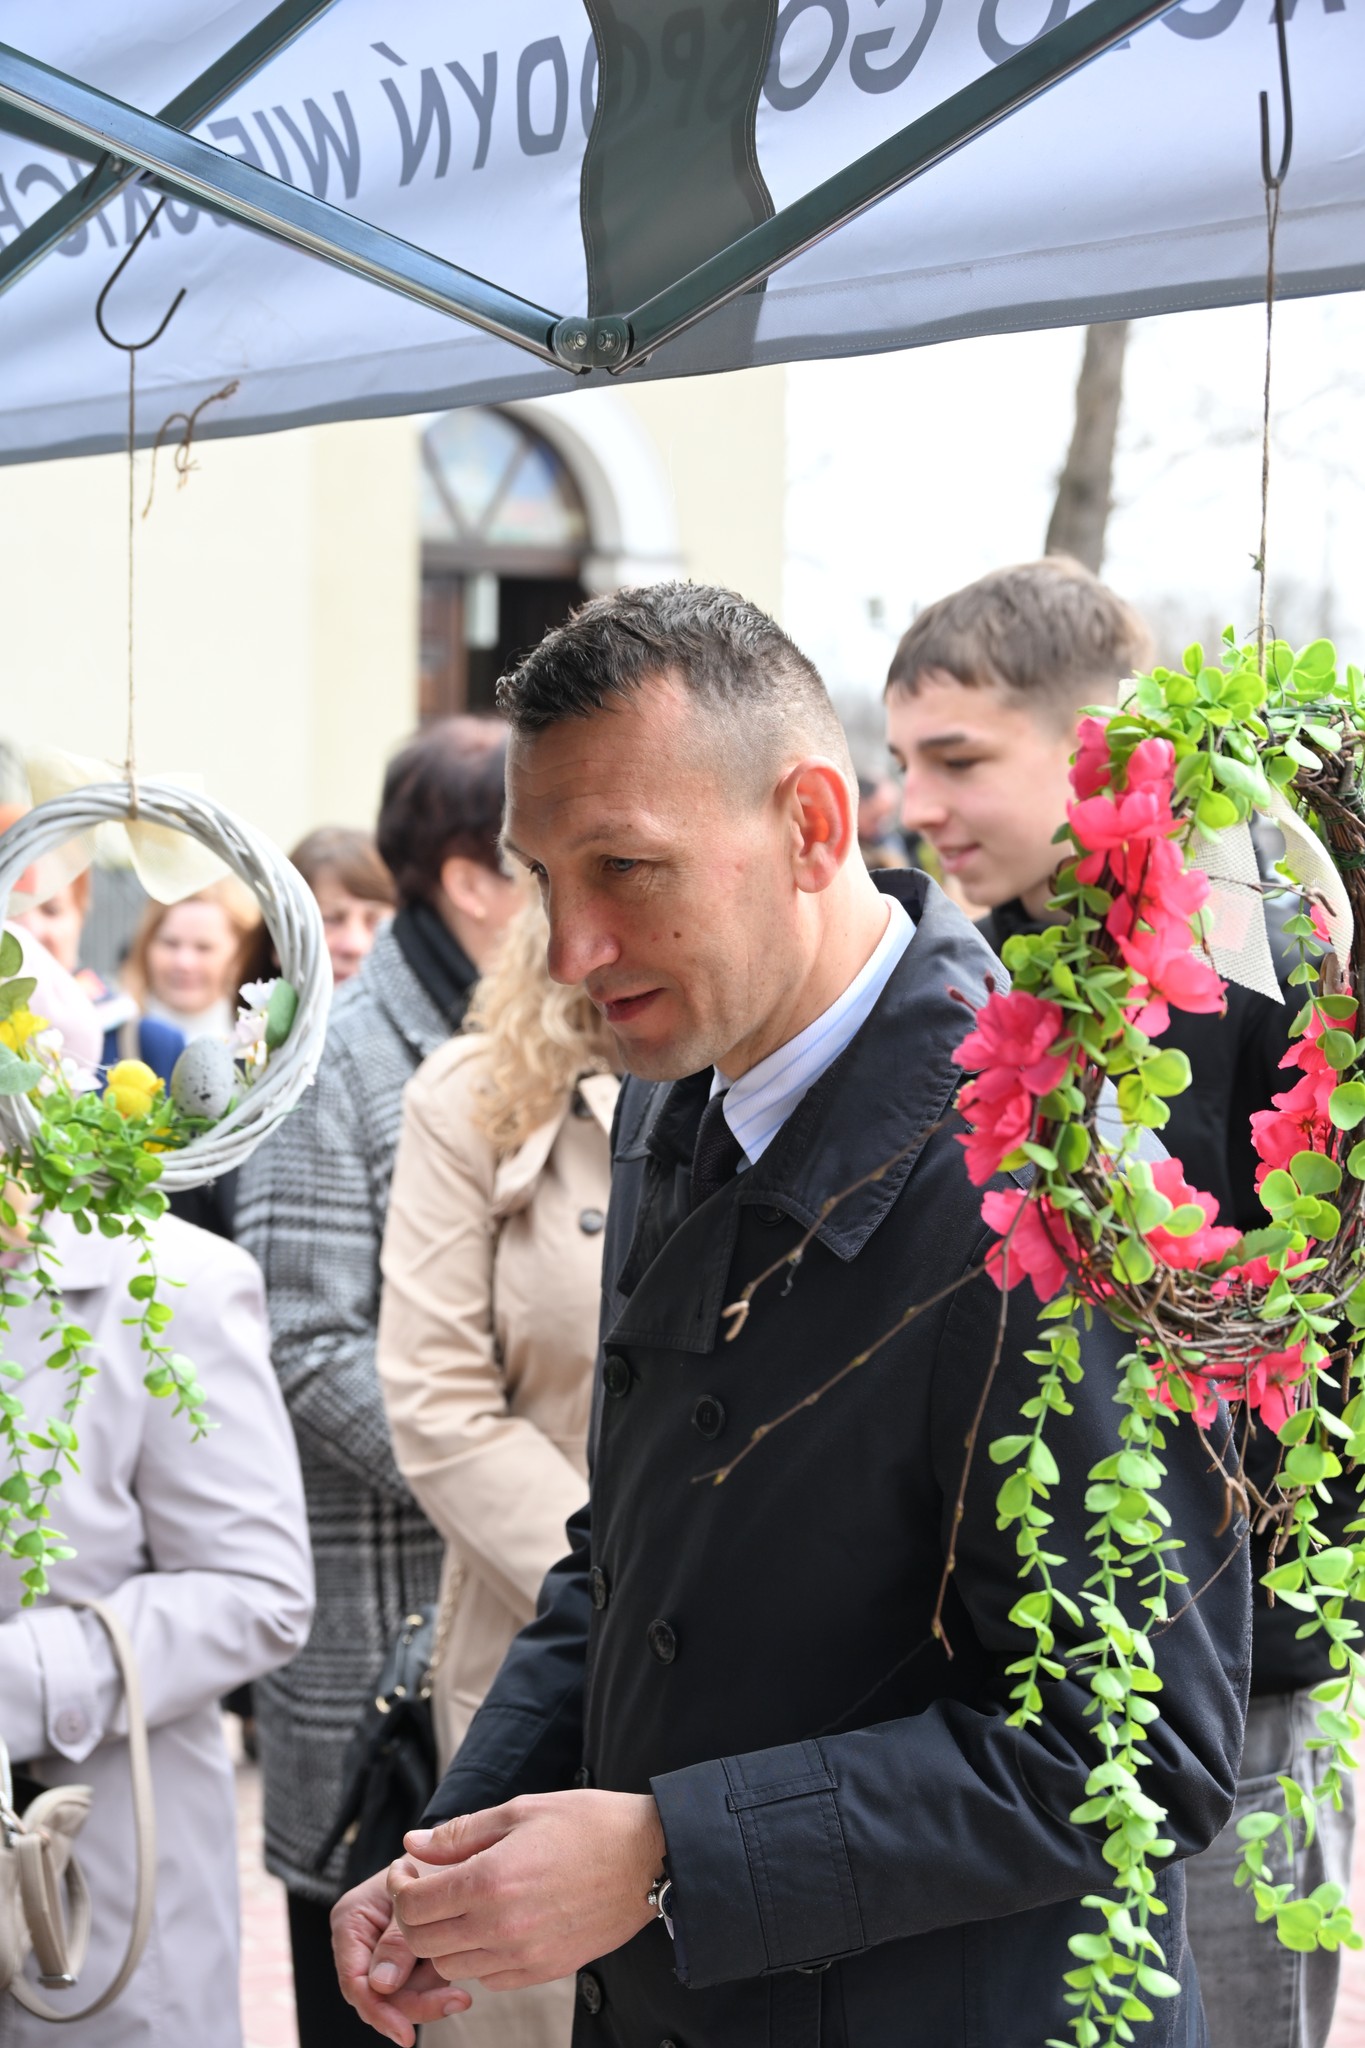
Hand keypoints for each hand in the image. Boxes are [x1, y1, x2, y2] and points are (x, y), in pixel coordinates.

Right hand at [330, 1867, 472, 2045]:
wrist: (455, 1848)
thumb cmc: (431, 1863)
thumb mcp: (413, 1898)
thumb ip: (396, 1942)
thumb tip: (381, 1986)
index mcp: (351, 1921)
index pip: (355, 1980)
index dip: (378, 2010)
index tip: (406, 2033)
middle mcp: (362, 1940)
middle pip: (379, 1994)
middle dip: (415, 2003)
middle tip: (458, 2000)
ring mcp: (384, 1951)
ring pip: (401, 1994)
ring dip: (430, 1990)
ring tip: (460, 1966)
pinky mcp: (407, 1958)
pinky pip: (417, 1985)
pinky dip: (436, 1985)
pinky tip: (457, 1976)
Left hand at [389, 1789, 666, 1990]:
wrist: (649, 1858)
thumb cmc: (588, 1824)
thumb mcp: (521, 1810)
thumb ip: (460, 1834)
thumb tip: (413, 1844)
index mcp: (489, 1881)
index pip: (412, 1906)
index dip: (400, 1887)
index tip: (410, 1869)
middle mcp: (500, 1927)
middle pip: (424, 1942)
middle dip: (413, 1915)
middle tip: (427, 1887)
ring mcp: (523, 1956)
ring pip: (453, 1965)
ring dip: (445, 1938)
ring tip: (462, 1905)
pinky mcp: (544, 1971)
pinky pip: (490, 1978)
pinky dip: (479, 1956)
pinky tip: (494, 1924)